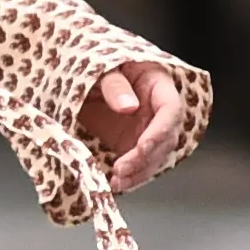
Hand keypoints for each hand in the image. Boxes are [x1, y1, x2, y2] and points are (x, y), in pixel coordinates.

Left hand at [78, 62, 186, 195]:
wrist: (79, 77)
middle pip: (165, 139)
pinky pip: (138, 164)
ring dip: (139, 173)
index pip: (170, 109)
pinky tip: (117, 184)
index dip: (160, 130)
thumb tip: (129, 106)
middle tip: (122, 171)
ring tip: (118, 183)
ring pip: (154, 157)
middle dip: (146, 159)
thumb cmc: (95, 64)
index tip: (143, 146)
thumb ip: (114, 85)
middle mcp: (157, 110)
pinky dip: (130, 176)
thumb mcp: (102, 68)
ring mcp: (145, 129)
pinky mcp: (131, 143)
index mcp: (157, 85)